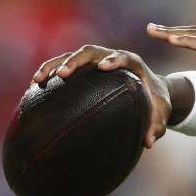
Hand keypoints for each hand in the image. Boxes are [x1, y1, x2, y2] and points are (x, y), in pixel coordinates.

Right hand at [31, 45, 171, 147]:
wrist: (150, 88)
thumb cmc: (156, 100)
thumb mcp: (161, 111)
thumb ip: (157, 125)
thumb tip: (149, 143)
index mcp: (133, 64)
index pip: (124, 57)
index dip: (114, 60)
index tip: (104, 67)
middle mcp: (112, 57)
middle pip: (91, 51)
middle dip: (75, 60)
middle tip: (63, 74)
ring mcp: (96, 60)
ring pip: (72, 55)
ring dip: (54, 64)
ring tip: (38, 79)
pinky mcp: (85, 67)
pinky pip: (64, 64)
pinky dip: (50, 72)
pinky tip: (35, 86)